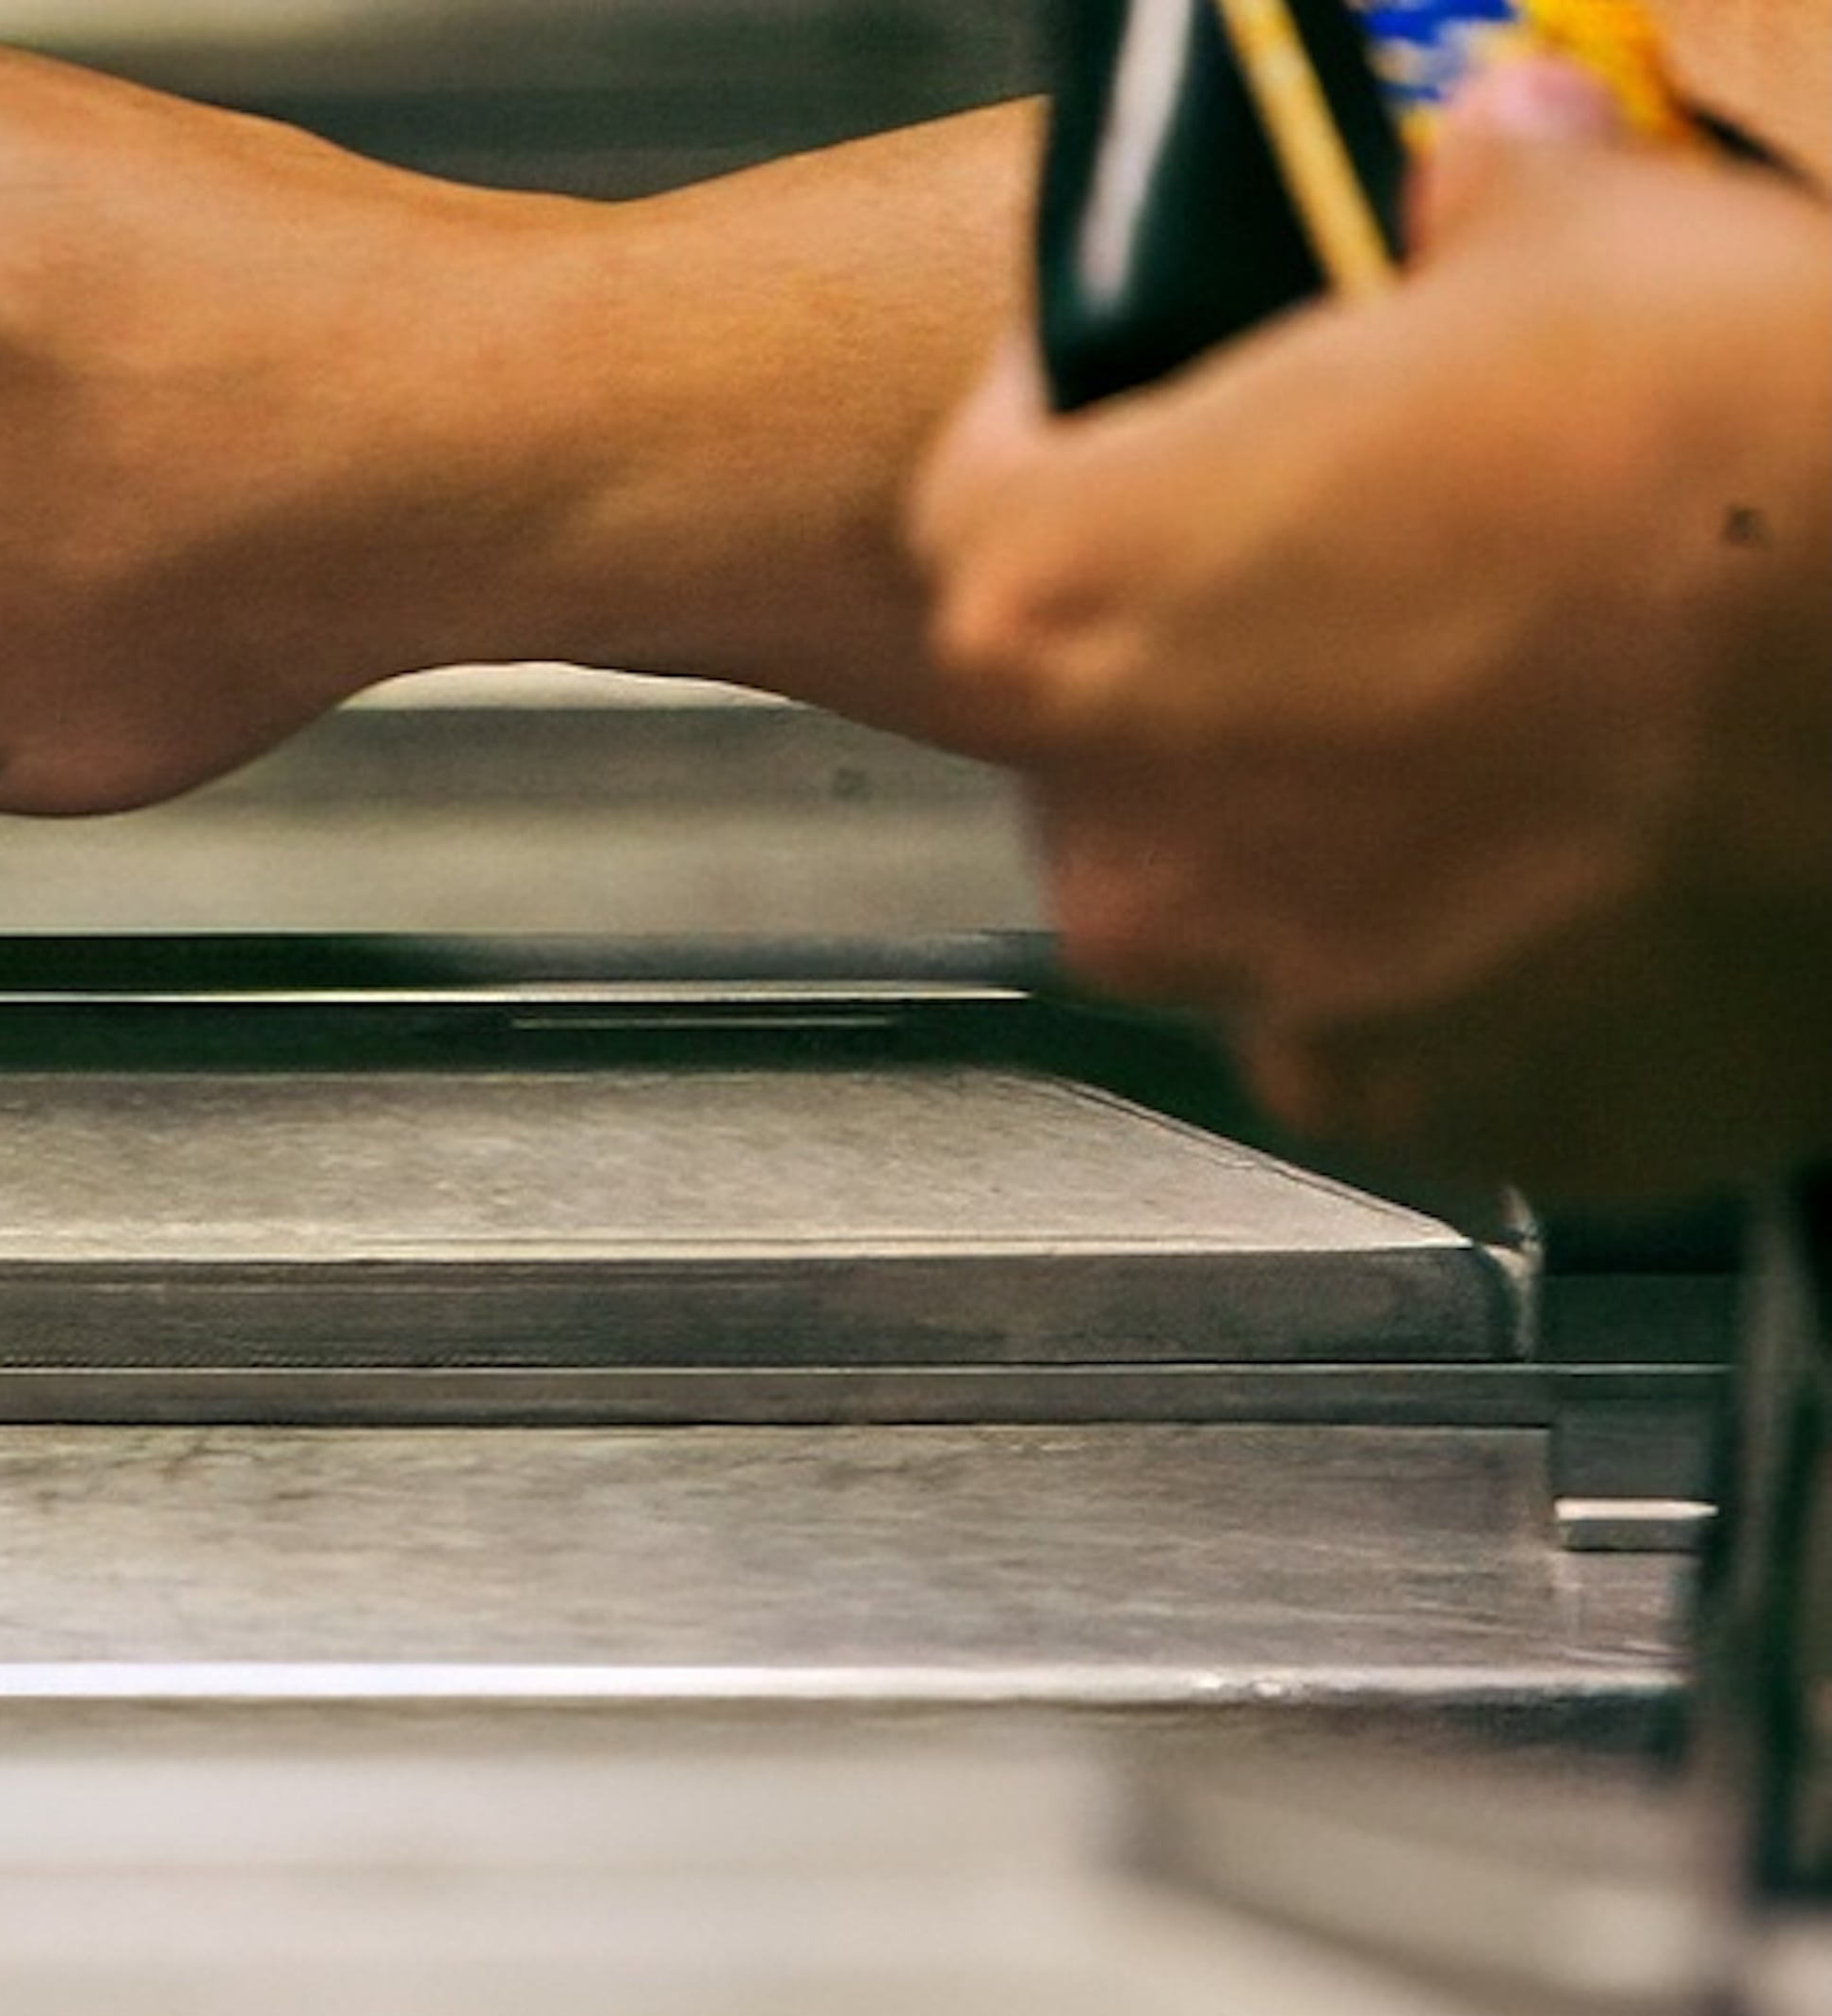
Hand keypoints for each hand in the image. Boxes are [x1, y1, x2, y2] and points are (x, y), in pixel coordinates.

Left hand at [909, 61, 1831, 1196]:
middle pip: (1111, 719)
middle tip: (1392, 576)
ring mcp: (1281, 1000)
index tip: (1148, 420)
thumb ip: (1456, 221)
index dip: (1081, 442)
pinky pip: (1406, 1023)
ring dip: (1344, 816)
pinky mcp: (1439, 1109)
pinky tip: (1582, 851)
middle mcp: (1132, 838)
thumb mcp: (1575, 241)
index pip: (982, 507)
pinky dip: (1470, 952)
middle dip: (1226, 650)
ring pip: (1256, 885)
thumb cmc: (1758, 471)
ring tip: (1517, 720)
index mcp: (1065, 599)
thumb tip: (1473, 184)